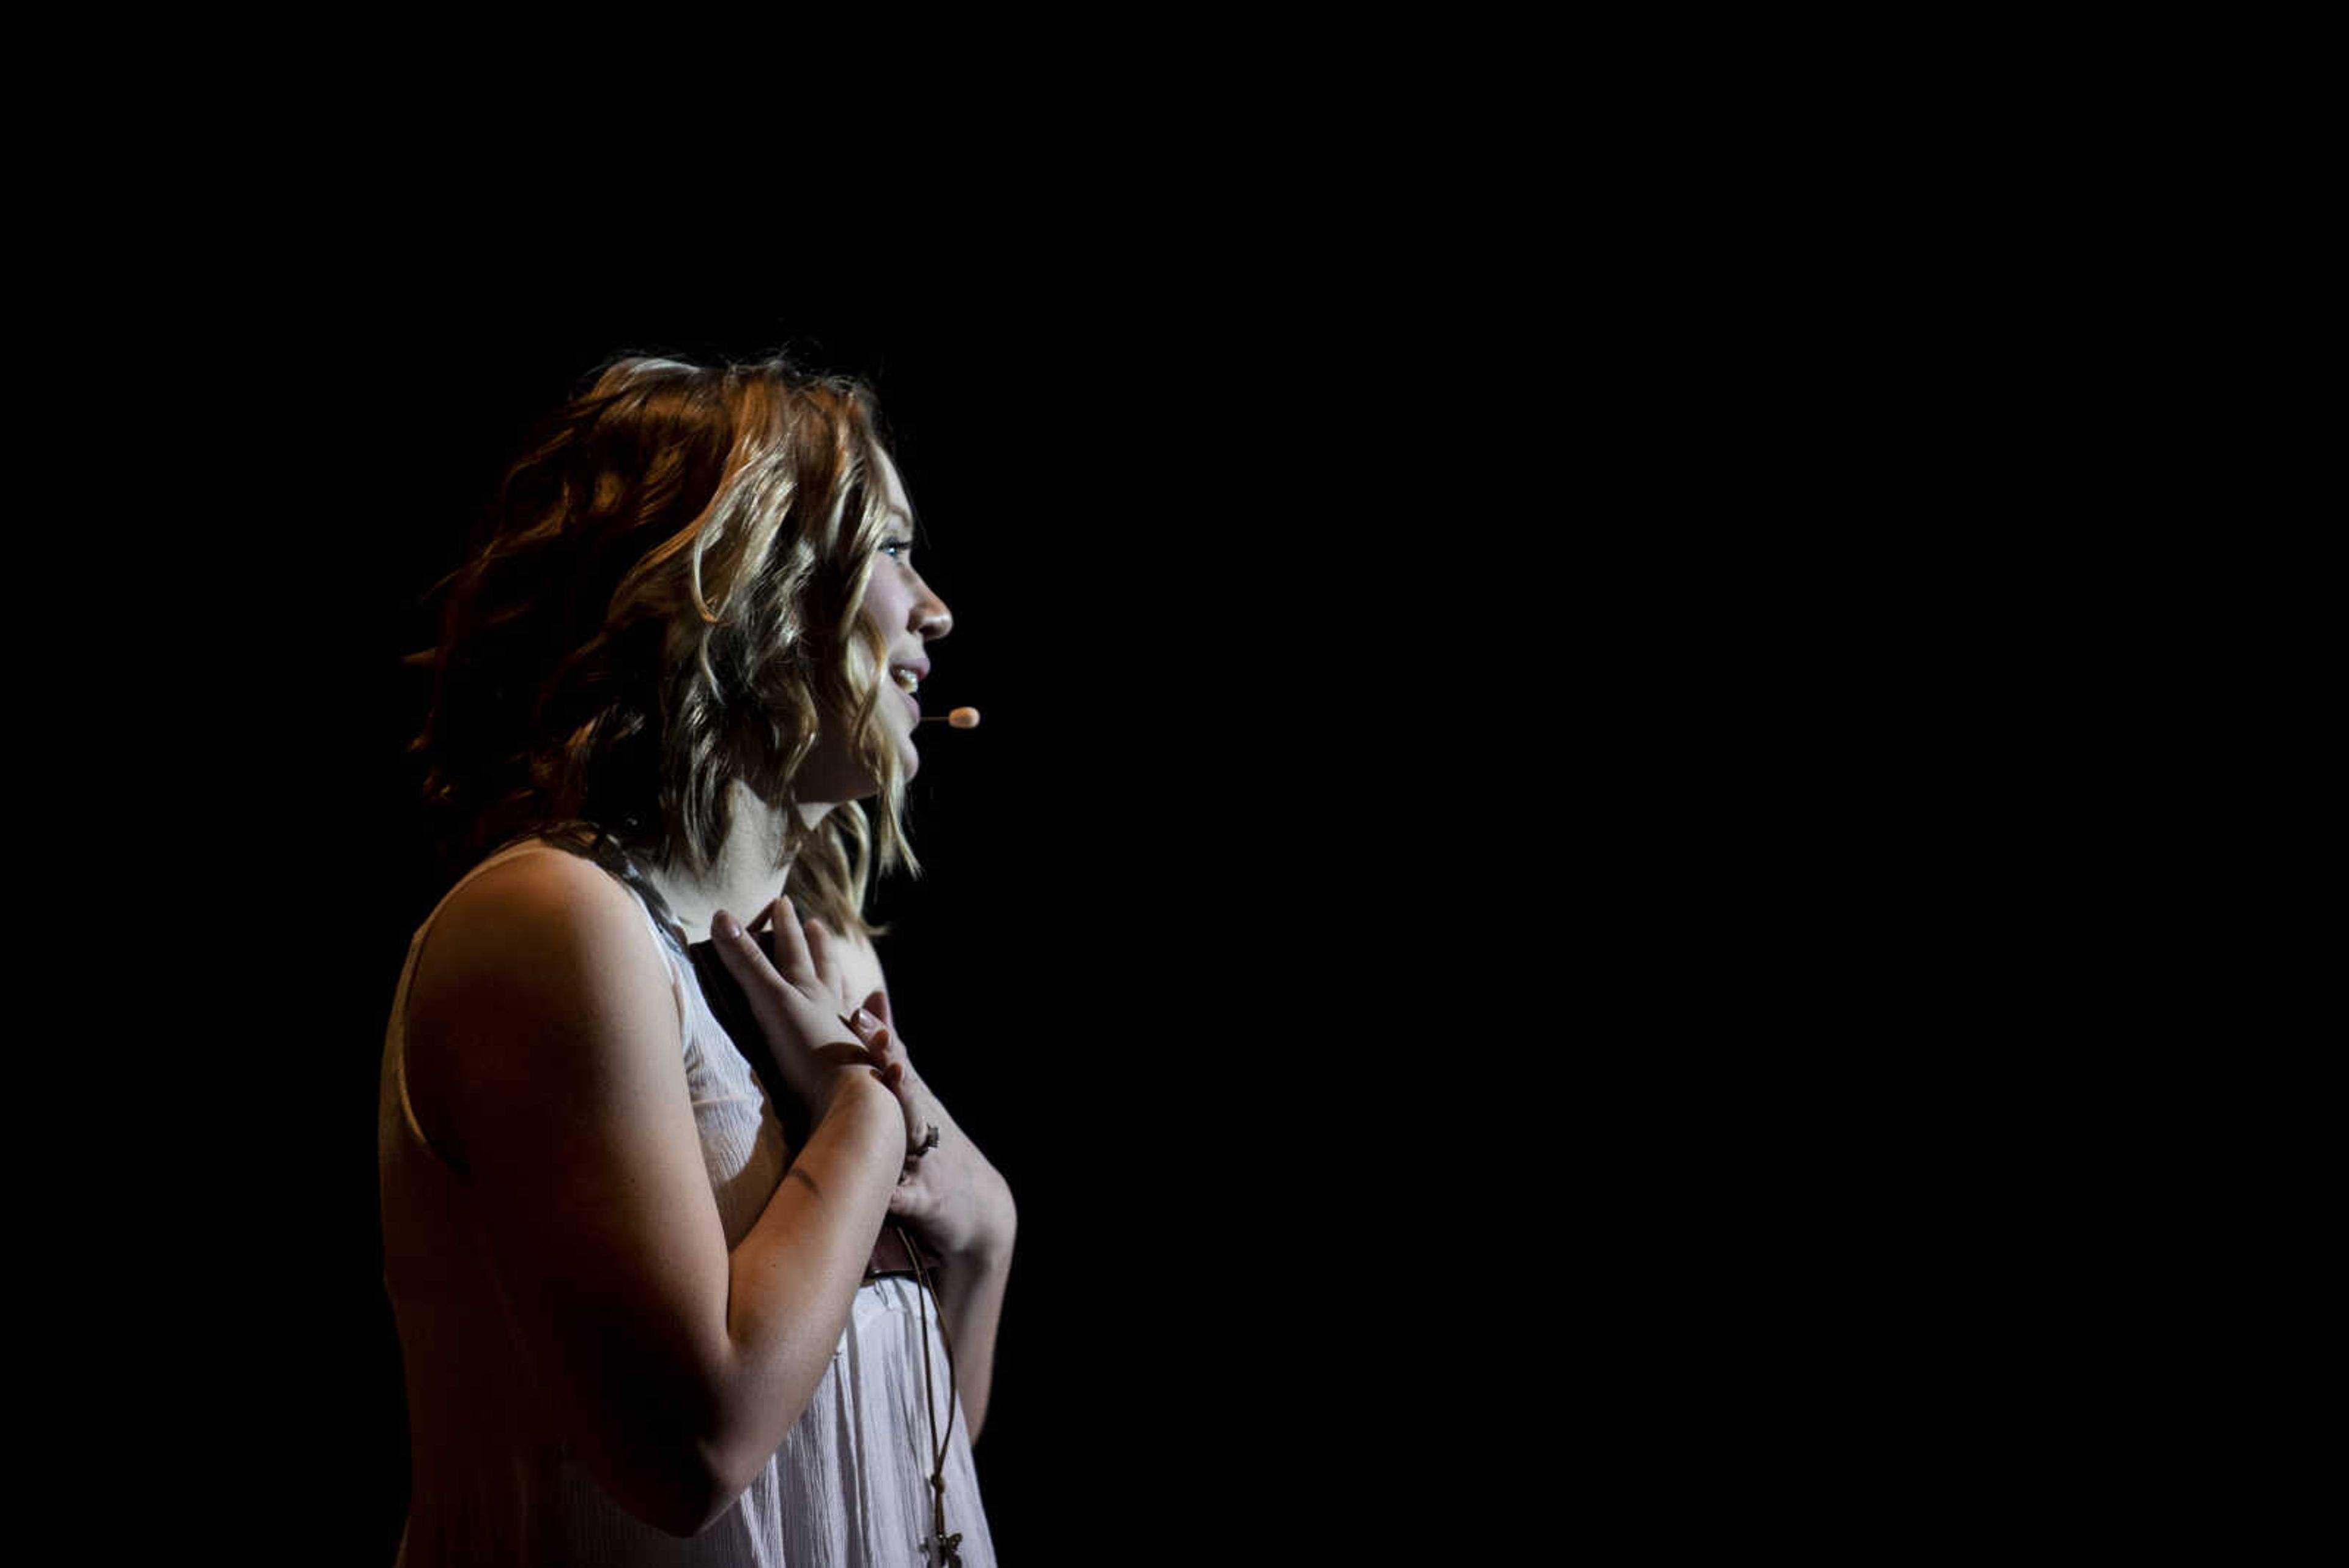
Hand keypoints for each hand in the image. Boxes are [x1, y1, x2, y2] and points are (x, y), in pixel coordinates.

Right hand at [709, 896, 900, 1130]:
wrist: (850, 1101)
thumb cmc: (811, 1050)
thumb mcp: (773, 1000)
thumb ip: (747, 962)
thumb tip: (721, 915)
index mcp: (811, 990)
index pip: (794, 949)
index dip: (785, 925)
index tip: (783, 902)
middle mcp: (831, 1008)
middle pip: (824, 967)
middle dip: (816, 944)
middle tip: (817, 925)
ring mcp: (843, 1036)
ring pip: (842, 998)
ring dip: (838, 980)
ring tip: (839, 970)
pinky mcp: (847, 1067)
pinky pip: (851, 1037)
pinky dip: (852, 1025)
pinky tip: (853, 1028)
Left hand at [841, 991, 1014, 1262]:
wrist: (982, 1213)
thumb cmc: (935, 1150)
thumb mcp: (917, 1098)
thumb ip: (893, 1052)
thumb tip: (871, 994)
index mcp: (916, 1102)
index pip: (898, 1063)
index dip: (880, 1040)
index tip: (860, 1012)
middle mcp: (924, 1124)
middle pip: (908, 1088)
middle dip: (892, 1063)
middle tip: (877, 1038)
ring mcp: (927, 1161)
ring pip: (913, 1132)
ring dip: (903, 1108)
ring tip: (892, 1083)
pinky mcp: (928, 1202)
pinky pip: (908, 1198)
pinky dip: (896, 1193)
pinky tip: (886, 1187)